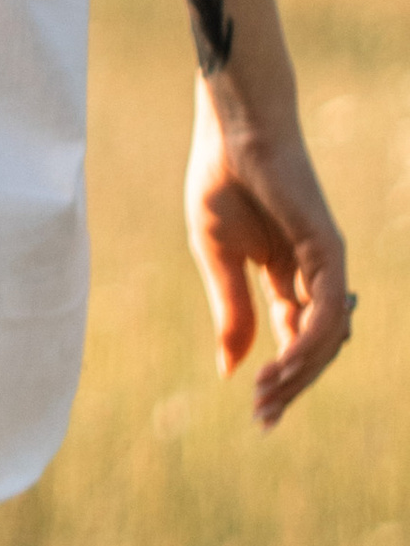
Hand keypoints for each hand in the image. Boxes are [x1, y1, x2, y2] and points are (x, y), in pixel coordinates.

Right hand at [185, 82, 352, 427]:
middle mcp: (313, 274)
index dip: (279, 377)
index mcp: (285, 273)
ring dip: (301, 373)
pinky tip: (283, 364)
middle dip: (291, 385)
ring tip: (267, 395)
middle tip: (264, 417)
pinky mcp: (329, 251)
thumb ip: (231, 310)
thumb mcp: (217, 256)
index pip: (293, 338)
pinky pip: (328, 312)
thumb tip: (231, 370)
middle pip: (314, 346)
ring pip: (327, 337)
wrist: (233, 128)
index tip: (258, 413)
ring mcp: (325, 263)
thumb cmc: (222, 179)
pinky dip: (310, 344)